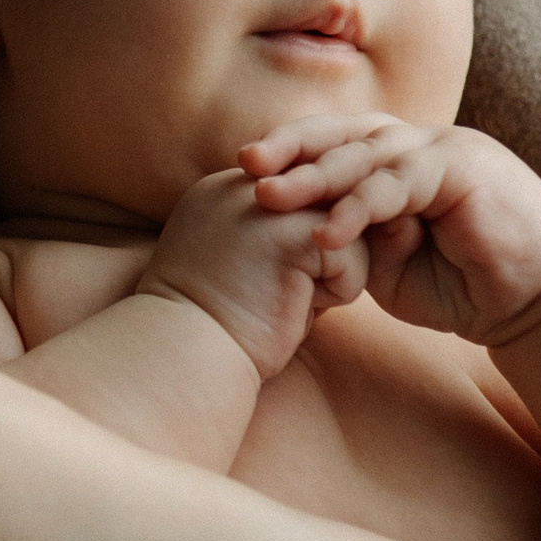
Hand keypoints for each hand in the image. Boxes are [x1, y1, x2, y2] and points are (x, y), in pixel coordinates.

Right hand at [138, 166, 370, 378]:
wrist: (187, 355)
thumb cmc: (218, 327)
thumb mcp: (245, 265)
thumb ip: (280, 236)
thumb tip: (336, 236)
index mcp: (225, 190)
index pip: (300, 196)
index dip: (302, 248)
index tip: (266, 286)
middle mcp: (244, 185)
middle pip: (327, 205)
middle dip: (320, 258)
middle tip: (279, 295)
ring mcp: (267, 202)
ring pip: (346, 227)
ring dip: (329, 276)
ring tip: (285, 299)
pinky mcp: (292, 232)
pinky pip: (352, 254)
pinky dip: (336, 293)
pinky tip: (293, 306)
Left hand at [241, 115, 540, 345]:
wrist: (536, 301)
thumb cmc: (464, 285)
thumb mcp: (388, 268)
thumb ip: (352, 243)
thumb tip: (306, 229)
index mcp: (397, 161)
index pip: (334, 142)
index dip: (289, 150)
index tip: (242, 169)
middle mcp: (418, 145)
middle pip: (344, 134)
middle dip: (291, 148)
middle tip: (245, 166)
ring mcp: (443, 149)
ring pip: (368, 152)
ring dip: (317, 176)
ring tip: (270, 198)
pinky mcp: (465, 167)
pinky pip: (401, 183)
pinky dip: (361, 206)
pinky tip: (327, 230)